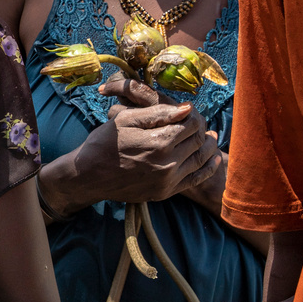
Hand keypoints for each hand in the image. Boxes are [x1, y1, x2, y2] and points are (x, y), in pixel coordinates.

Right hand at [69, 76, 220, 203]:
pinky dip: (208, 168)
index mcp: (159, 142)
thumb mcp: (125, 119)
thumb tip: (187, 109)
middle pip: (198, 141)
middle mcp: (168, 163)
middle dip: (202, 129)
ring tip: (210, 137)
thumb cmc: (104, 143)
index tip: (189, 111)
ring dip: (209, 146)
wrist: (88, 175)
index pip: (191, 124)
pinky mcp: (166, 192)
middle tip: (199, 122)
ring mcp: (168, 180)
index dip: (194, 115)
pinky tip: (214, 159)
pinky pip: (196, 179)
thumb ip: (157, 113)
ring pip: (201, 159)